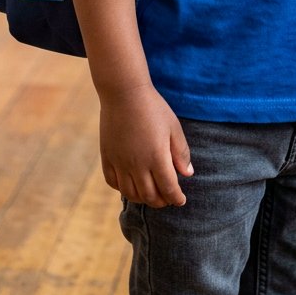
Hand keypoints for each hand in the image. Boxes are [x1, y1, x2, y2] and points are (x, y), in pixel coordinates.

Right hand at [98, 83, 192, 206]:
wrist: (124, 92)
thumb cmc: (153, 108)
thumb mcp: (174, 128)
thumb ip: (181, 153)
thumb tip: (188, 174)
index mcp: (156, 157)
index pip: (169, 189)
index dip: (176, 198)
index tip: (181, 201)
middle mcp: (137, 164)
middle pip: (150, 196)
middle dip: (161, 202)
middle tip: (168, 199)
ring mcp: (120, 162)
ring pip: (130, 193)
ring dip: (142, 199)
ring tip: (151, 195)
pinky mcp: (107, 157)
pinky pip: (113, 182)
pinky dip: (123, 189)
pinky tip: (131, 184)